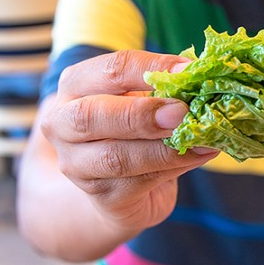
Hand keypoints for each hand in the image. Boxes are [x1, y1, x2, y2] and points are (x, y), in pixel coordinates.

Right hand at [37, 48, 218, 239]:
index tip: (189, 70)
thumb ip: (165, 91)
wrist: (119, 187)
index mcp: (75, 85)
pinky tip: (198, 155)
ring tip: (199, 139)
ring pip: (114, 157)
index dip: (151, 68)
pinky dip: (172, 167)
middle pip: (92, 115)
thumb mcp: (144, 102)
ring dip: (162, 148)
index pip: (110, 70)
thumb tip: (200, 77)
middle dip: (141, 113)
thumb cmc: (133, 132)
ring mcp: (77, 164)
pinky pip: (137, 182)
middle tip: (182, 111)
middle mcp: (63, 123)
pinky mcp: (101, 196)